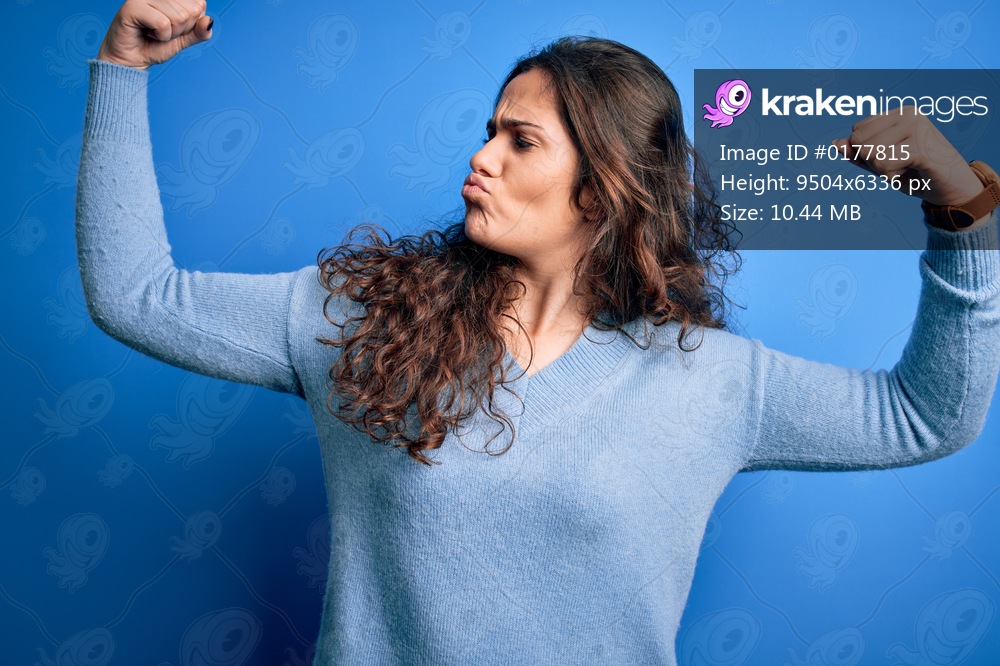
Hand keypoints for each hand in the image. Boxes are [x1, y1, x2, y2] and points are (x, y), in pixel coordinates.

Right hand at [97, 0, 212, 69]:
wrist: (131, 60)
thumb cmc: (154, 46)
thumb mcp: (183, 40)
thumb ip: (199, 31)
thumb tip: (210, 21)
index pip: (200, 4)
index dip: (191, 24)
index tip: (173, 27)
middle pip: (192, 11)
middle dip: (181, 29)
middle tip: (163, 31)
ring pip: (179, 17)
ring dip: (170, 34)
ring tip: (154, 33)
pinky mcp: (133, 6)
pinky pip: (163, 24)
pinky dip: (160, 36)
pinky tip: (147, 33)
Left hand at [832, 106, 983, 206]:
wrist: (952, 189)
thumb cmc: (917, 174)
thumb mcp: (882, 164)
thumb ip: (859, 154)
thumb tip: (835, 143)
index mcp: (898, 114)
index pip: (857, 132)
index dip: (865, 153)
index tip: (892, 157)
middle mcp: (907, 114)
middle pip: (860, 141)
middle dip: (873, 162)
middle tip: (900, 164)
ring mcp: (916, 128)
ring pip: (870, 153)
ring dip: (884, 170)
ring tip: (908, 167)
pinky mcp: (921, 147)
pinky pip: (883, 163)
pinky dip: (892, 175)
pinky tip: (913, 171)